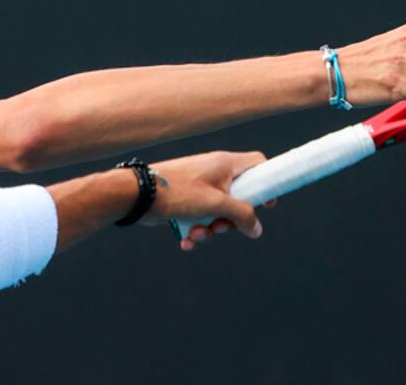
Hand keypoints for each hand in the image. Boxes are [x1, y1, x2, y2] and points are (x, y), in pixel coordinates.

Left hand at [143, 150, 277, 251]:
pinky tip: (186, 240)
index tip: (267, 204)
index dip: (266, 181)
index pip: (257, 163)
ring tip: (196, 233)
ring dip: (210, 229)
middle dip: (231, 220)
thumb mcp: (216, 204)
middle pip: (239, 197)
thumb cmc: (177, 192)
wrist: (138, 195)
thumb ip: (241, 215)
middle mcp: (214, 173)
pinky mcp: (186, 200)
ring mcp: (200, 187)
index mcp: (225, 164)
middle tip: (221, 226)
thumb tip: (257, 228)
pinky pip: (200, 218)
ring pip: (218, 213)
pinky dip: (196, 231)